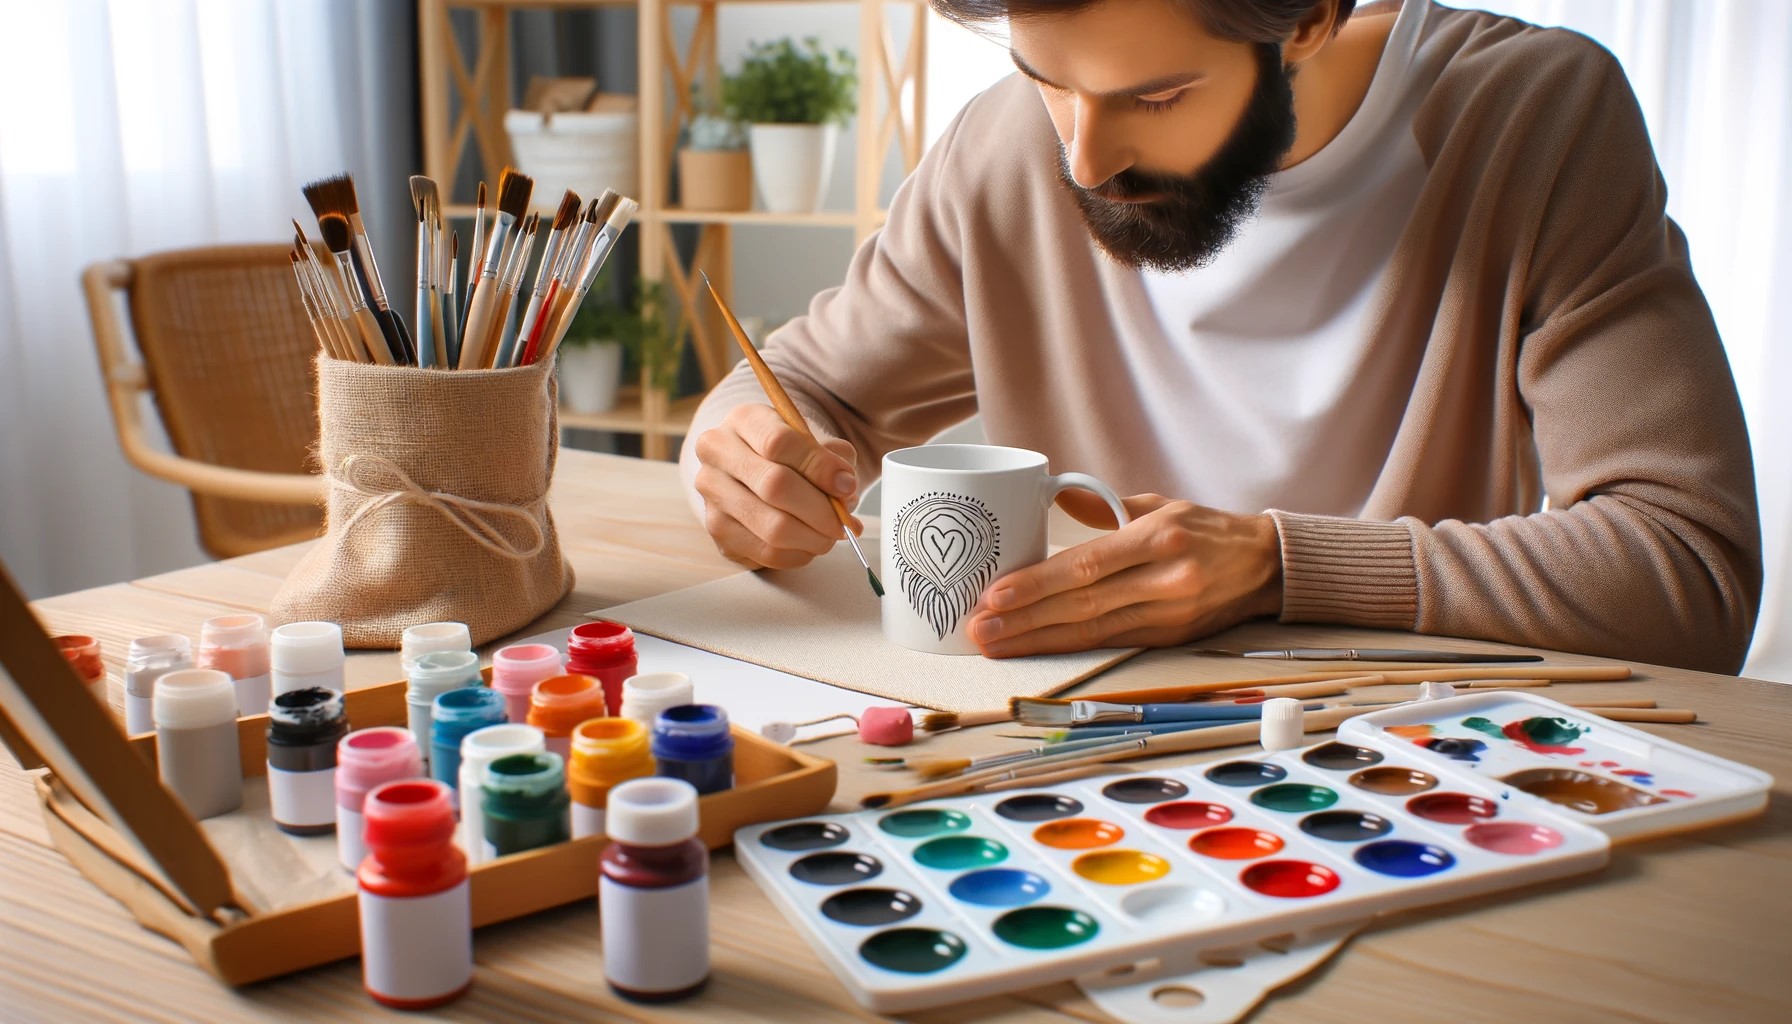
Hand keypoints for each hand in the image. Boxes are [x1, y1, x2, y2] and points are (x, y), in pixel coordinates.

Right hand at [692, 404, 861, 569]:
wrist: (760, 468)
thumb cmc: (791, 453)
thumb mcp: (815, 441)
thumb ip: (834, 458)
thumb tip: (844, 488)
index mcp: (743, 420)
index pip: (779, 442)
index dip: (819, 467)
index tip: (847, 485)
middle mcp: (718, 453)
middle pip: (774, 486)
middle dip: (820, 510)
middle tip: (844, 522)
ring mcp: (712, 494)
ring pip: (772, 527)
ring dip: (813, 537)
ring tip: (831, 534)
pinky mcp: (717, 530)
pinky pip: (767, 552)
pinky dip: (799, 554)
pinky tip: (810, 543)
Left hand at [964, 493, 1282, 657]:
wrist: (1267, 566)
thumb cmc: (1207, 529)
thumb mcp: (1160, 503)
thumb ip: (1104, 504)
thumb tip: (1053, 494)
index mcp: (1160, 537)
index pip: (1087, 565)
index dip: (1037, 585)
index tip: (995, 594)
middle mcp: (1167, 579)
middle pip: (1082, 605)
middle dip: (1024, 620)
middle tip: (978, 628)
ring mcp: (1170, 614)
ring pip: (1092, 632)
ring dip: (1038, 640)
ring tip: (994, 645)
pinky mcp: (1171, 639)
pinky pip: (1111, 644)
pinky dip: (1069, 648)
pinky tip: (1036, 649)